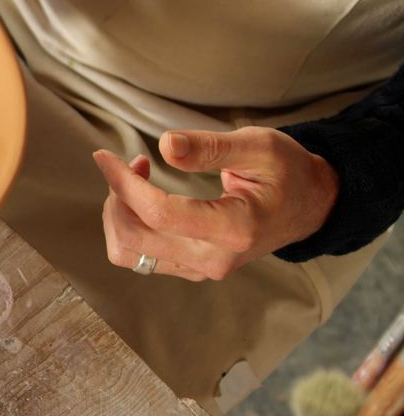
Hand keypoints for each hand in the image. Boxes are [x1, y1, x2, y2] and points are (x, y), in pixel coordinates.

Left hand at [92, 127, 338, 280]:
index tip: (104, 156)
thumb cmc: (287, 171)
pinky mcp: (190, 268)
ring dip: (118, 213)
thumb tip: (165, 145)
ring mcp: (201, 269)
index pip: (159, 213)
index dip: (123, 183)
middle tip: (128, 163)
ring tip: (136, 179)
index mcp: (234, 229)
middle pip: (134, 237)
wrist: (310, 206)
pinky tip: (144, 196)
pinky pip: (140, 255)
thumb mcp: (259, 146)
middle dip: (117, 197)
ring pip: (129, 253)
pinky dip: (129, 224)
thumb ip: (211, 147)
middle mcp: (214, 259)